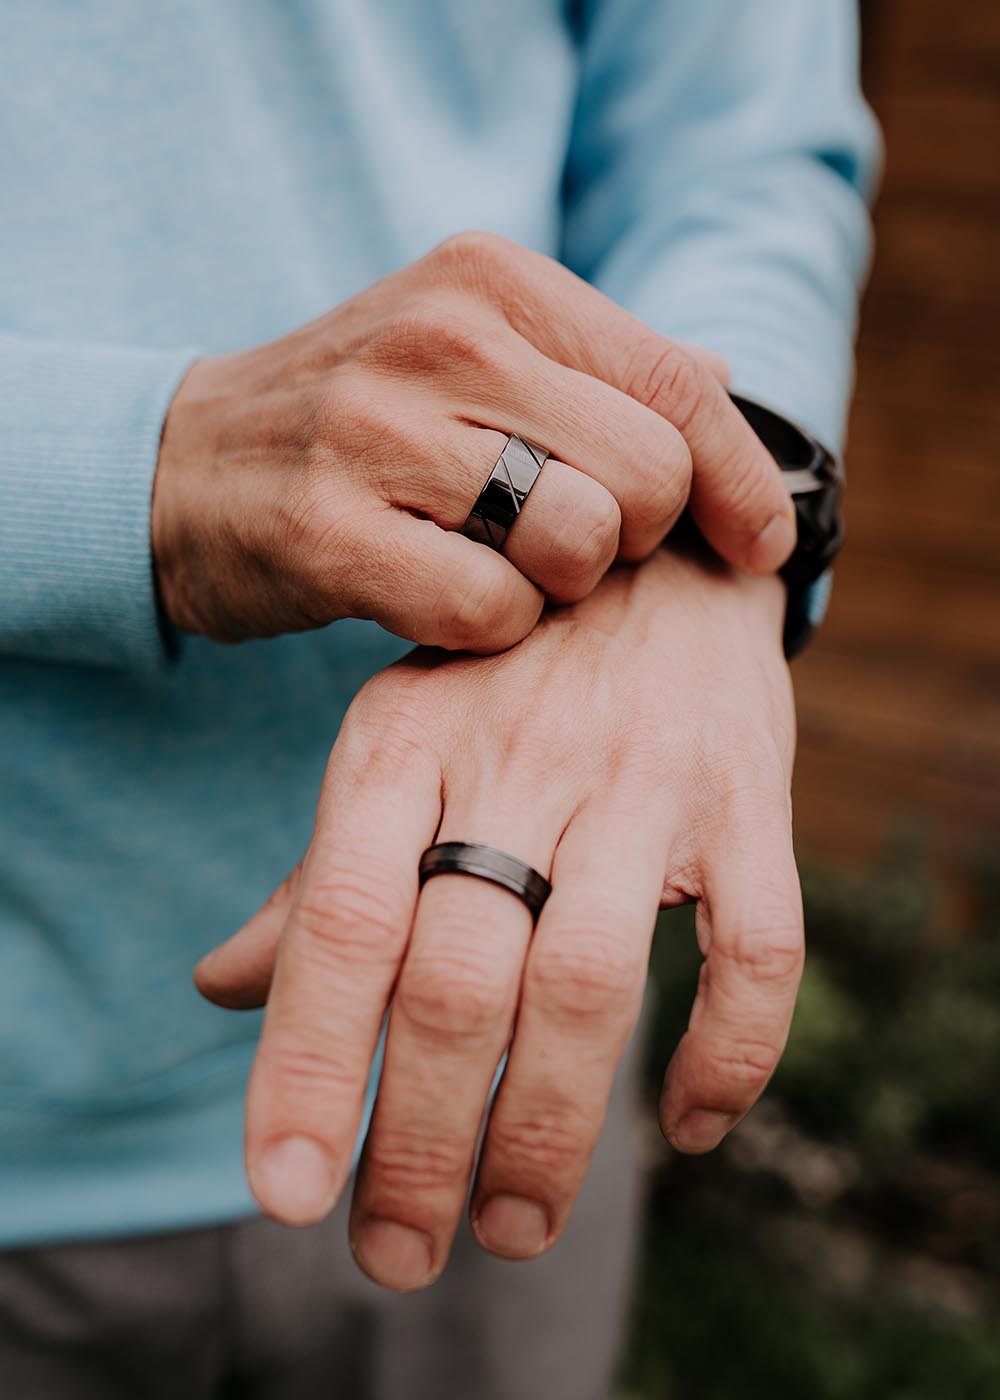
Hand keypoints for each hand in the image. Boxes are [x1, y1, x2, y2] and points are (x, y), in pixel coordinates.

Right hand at [154, 232, 794, 649]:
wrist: (185, 469)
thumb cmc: (361, 422)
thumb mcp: (477, 354)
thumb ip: (600, 367)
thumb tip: (723, 381)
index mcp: (494, 280)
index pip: (680, 383)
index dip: (741, 479)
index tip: (760, 542)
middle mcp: (441, 339)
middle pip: (649, 474)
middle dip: (638, 539)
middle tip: (573, 545)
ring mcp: (376, 432)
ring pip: (579, 541)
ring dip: (558, 583)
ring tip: (497, 562)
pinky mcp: (329, 531)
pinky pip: (490, 610)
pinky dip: (487, 628)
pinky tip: (439, 598)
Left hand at [196, 548, 803, 1291]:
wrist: (657, 552)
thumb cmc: (503, 676)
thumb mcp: (396, 741)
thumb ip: (322, 875)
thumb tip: (222, 990)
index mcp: (403, 744)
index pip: (341, 923)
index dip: (308, 1066)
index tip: (287, 1197)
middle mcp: (518, 759)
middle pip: (461, 979)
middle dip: (424, 1142)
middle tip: (399, 1255)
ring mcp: (643, 778)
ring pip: (591, 982)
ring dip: (551, 1131)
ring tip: (512, 1231)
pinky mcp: (749, 798)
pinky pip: (756, 950)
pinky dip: (729, 1056)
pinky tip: (688, 1127)